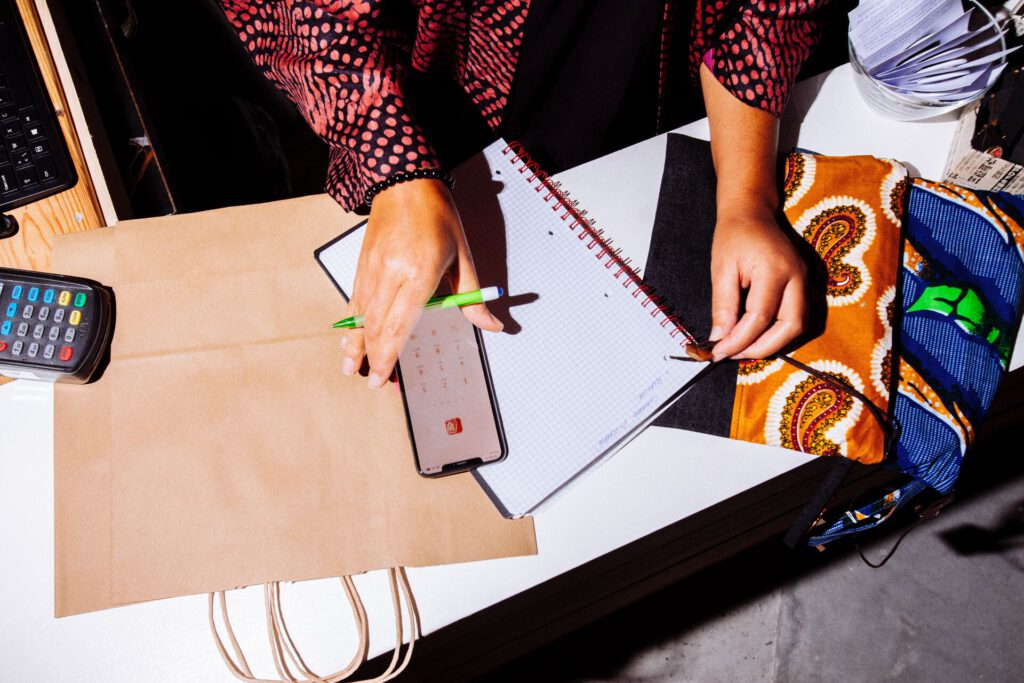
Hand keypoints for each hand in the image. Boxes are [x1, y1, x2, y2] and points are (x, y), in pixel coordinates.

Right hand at [341, 178, 502, 387]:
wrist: (404, 182)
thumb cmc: (436, 216)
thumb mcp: (462, 255)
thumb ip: (472, 296)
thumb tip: (491, 325)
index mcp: (419, 272)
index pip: (400, 323)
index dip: (390, 354)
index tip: (386, 375)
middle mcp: (391, 273)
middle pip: (377, 325)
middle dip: (374, 357)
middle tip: (375, 382)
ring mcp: (372, 268)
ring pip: (361, 315)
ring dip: (356, 344)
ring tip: (351, 368)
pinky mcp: (362, 264)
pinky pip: (355, 300)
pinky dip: (352, 322)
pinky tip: (349, 338)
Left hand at [708, 208, 806, 360]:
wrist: (752, 212)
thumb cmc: (734, 235)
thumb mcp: (721, 269)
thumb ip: (723, 306)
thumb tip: (720, 340)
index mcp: (775, 269)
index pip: (760, 317)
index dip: (739, 340)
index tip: (718, 352)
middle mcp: (797, 277)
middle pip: (791, 326)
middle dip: (763, 347)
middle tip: (734, 354)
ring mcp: (805, 281)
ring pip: (798, 325)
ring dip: (773, 343)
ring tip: (743, 347)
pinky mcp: (803, 285)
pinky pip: (796, 317)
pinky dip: (778, 332)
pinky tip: (755, 335)